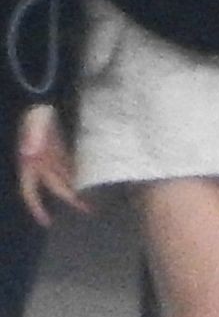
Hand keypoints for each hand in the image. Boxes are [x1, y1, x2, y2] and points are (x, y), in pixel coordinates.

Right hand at [16, 105, 89, 227]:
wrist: (39, 94)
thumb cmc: (34, 109)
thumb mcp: (34, 122)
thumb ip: (33, 137)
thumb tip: (27, 154)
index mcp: (29, 160)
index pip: (30, 190)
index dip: (37, 207)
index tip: (47, 222)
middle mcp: (38, 161)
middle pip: (54, 186)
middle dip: (70, 199)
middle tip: (89, 209)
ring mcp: (48, 153)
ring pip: (62, 176)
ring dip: (76, 187)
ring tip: (93, 198)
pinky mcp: (58, 146)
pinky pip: (67, 164)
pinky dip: (77, 173)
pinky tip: (90, 179)